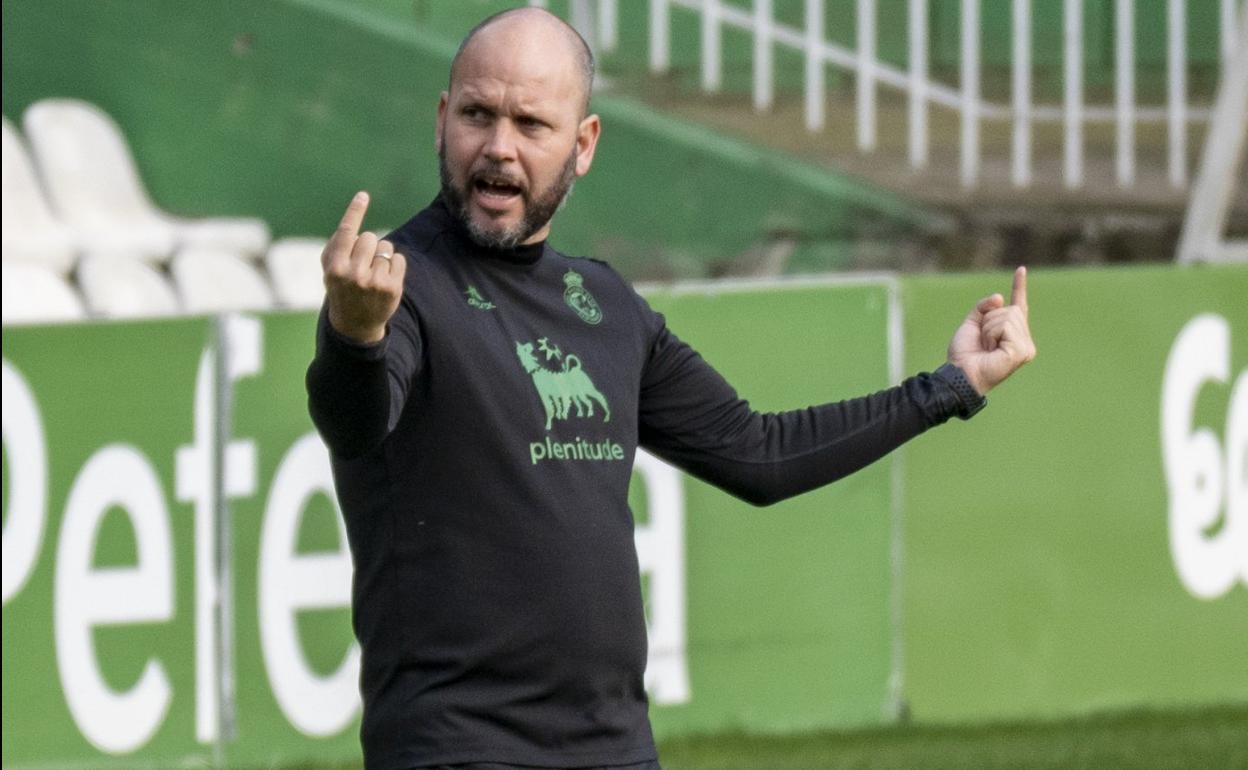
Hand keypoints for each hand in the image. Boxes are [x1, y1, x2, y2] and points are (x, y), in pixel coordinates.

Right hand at [322, 191, 406, 343]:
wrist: (355, 324)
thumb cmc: (341, 288)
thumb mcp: (329, 269)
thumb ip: (336, 245)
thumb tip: (355, 221)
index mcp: (335, 267)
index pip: (347, 233)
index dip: (355, 212)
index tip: (363, 196)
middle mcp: (354, 274)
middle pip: (370, 237)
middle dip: (368, 246)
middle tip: (362, 263)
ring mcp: (375, 282)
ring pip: (386, 246)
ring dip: (381, 255)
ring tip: (373, 273)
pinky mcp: (392, 288)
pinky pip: (399, 258)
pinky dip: (394, 264)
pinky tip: (385, 278)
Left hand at [946, 266, 1036, 394]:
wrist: (959, 372)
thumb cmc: (965, 353)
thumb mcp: (971, 323)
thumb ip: (984, 307)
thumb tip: (1000, 297)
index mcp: (1013, 333)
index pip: (1018, 305)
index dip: (1019, 287)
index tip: (1020, 269)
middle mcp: (1023, 339)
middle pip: (1010, 309)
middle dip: (989, 321)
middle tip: (983, 342)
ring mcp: (1026, 346)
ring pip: (1008, 315)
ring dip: (989, 329)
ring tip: (986, 347)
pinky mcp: (1023, 351)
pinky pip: (1006, 326)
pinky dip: (992, 334)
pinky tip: (991, 350)